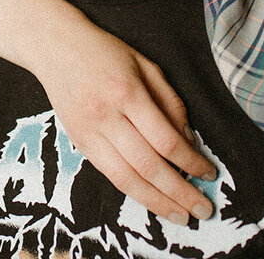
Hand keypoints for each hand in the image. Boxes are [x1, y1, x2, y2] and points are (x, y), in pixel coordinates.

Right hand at [0, 0, 217, 224]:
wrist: (54, 47)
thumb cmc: (104, 52)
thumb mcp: (145, 65)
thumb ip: (169, 101)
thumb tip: (188, 140)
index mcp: (127, 92)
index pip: (165, 139)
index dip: (191, 161)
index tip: (209, 172)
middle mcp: (106, 116)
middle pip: (148, 165)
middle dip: (179, 191)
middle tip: (203, 209)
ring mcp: (88, 132)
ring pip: (126, 178)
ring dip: (156, 202)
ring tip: (180, 216)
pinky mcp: (78, 142)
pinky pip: (109, 174)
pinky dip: (133, 191)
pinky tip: (151, 200)